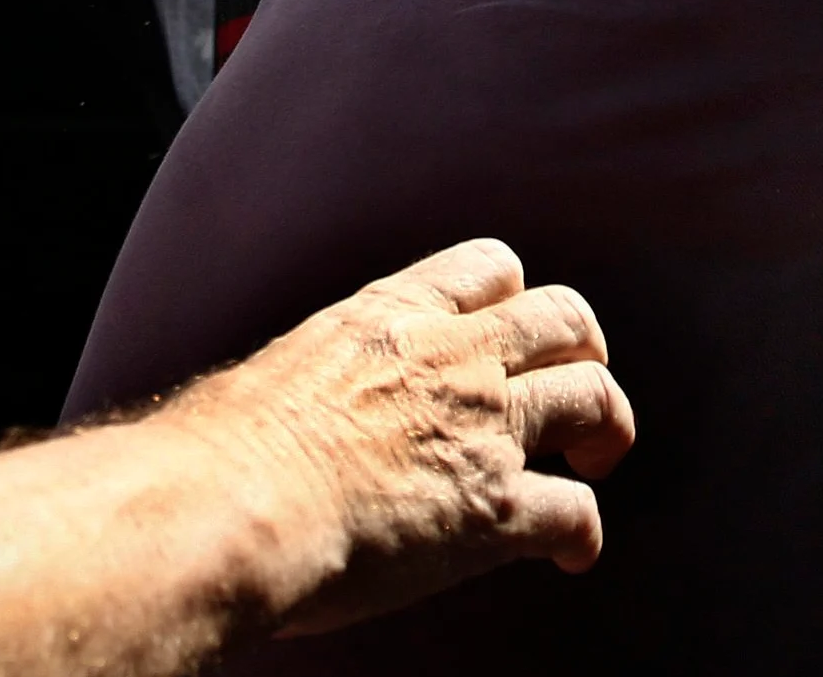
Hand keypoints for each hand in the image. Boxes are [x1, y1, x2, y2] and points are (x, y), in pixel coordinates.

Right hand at [162, 238, 633, 635]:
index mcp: (392, 316)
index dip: (513, 299)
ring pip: (594, 398)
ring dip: (606, 429)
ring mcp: (485, 429)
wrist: (228, 508)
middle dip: (585, 350)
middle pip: (566, 319)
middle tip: (577, 390)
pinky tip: (569, 555)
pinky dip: (582, 535)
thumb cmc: (216, 454)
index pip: (489, 268)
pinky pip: (576, 513)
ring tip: (595, 460)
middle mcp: (454, 359)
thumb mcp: (275, 372)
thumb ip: (317, 377)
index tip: (509, 332)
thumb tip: (284, 410)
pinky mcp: (495, 510)